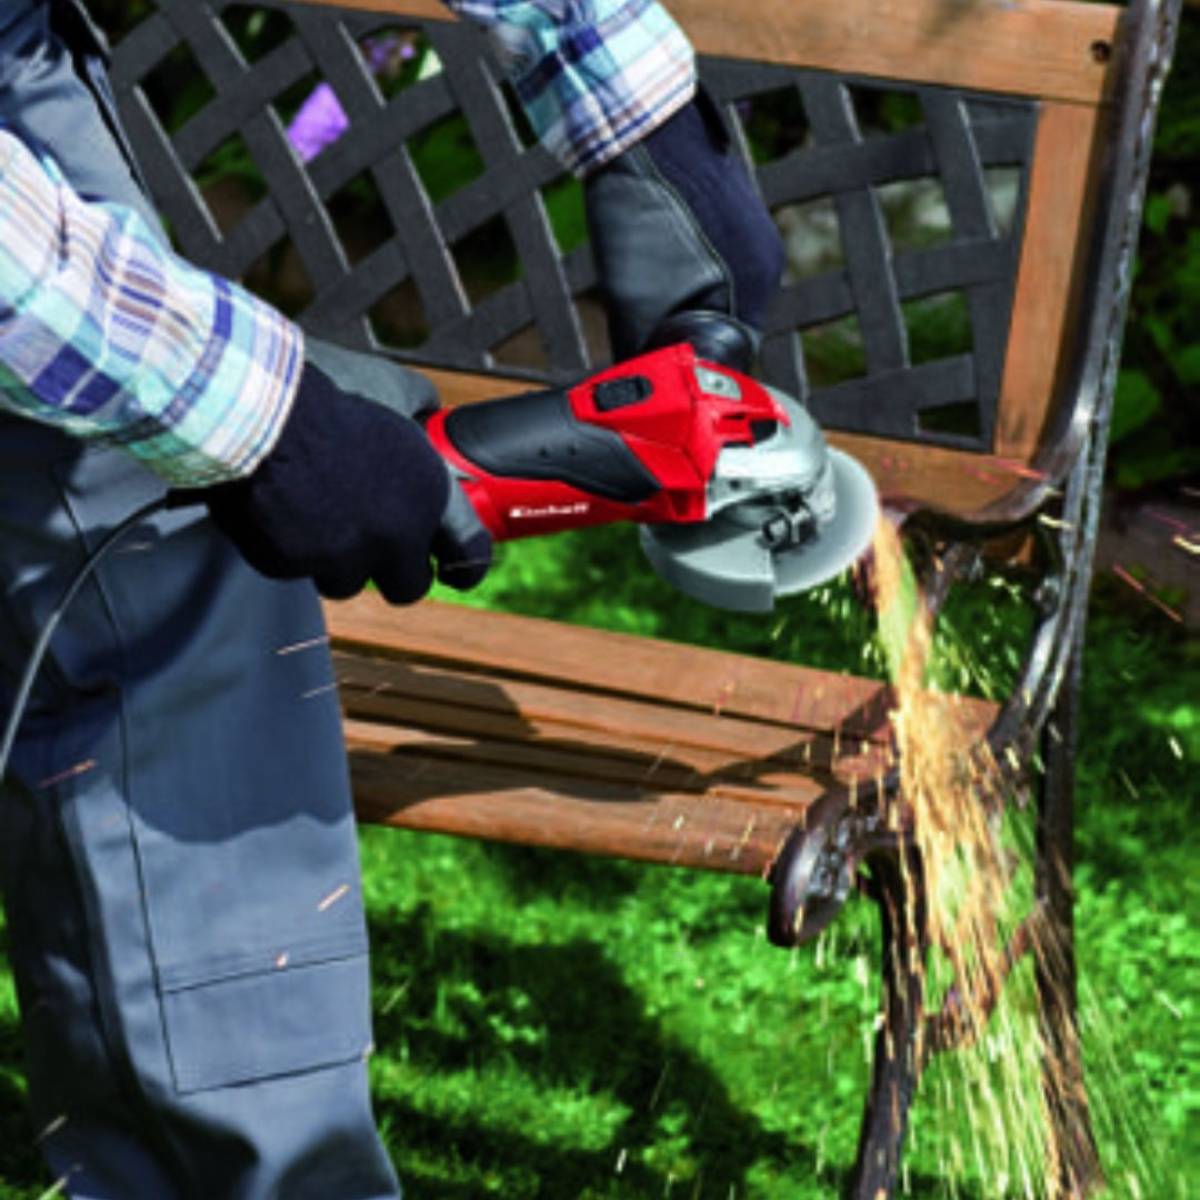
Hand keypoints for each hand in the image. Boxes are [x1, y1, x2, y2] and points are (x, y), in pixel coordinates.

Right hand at [194, 343, 491, 603]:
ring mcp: (339, 557)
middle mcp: (392, 538)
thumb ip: (420, 407)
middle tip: (376, 546)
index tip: (455, 570)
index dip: (463, 565)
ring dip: (336, 560)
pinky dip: (287, 546)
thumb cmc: (329, 390)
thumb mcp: (394, 385)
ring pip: (345, 581)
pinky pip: (293, 567)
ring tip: (315, 514)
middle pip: (407, 587)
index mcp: (428, 499)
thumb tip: (427, 412)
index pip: (467, 553)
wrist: (258, 406)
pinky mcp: (287, 565)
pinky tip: (278, 509)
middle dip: (394, 570)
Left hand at [584, 88, 784, 364]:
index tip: (668, 370)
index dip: (696, 362)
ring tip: (650, 294)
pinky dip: (691, 271)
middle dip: (692, 332)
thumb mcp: (629, 295)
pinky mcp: (738, 212)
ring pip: (722, 290)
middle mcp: (764, 261)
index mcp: (752, 285)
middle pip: (729, 320)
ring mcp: (754, 233)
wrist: (641, 126)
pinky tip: (658, 260)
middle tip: (652, 337)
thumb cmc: (637, 207)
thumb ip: (639, 343)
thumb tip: (634, 380)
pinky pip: (719, 259)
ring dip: (689, 301)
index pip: (733, 349)